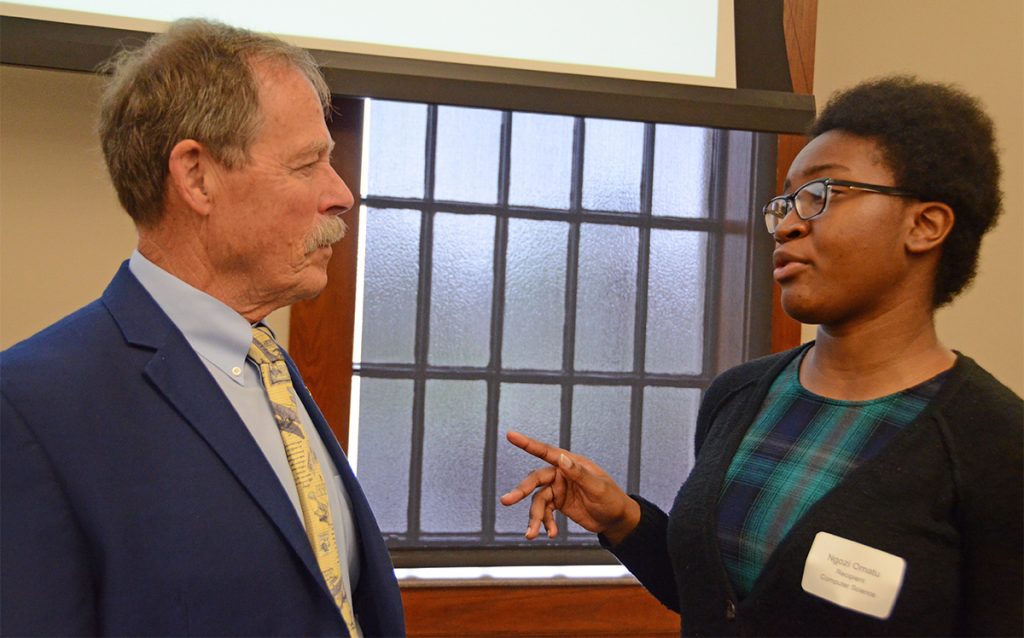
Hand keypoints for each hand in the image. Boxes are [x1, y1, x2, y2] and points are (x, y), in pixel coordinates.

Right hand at [499, 431, 640, 544]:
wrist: (616, 520)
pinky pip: (545, 512)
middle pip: (535, 479)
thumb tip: (562, 459)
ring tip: (531, 534)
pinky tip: (551, 533)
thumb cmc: (611, 499)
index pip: (547, 452)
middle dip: (521, 491)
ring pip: (538, 501)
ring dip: (534, 517)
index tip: (511, 435)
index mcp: (571, 463)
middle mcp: (561, 474)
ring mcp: (558, 489)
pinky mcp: (558, 503)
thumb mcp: (598, 488)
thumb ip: (579, 474)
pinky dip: (545, 523)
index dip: (528, 443)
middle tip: (506, 501)